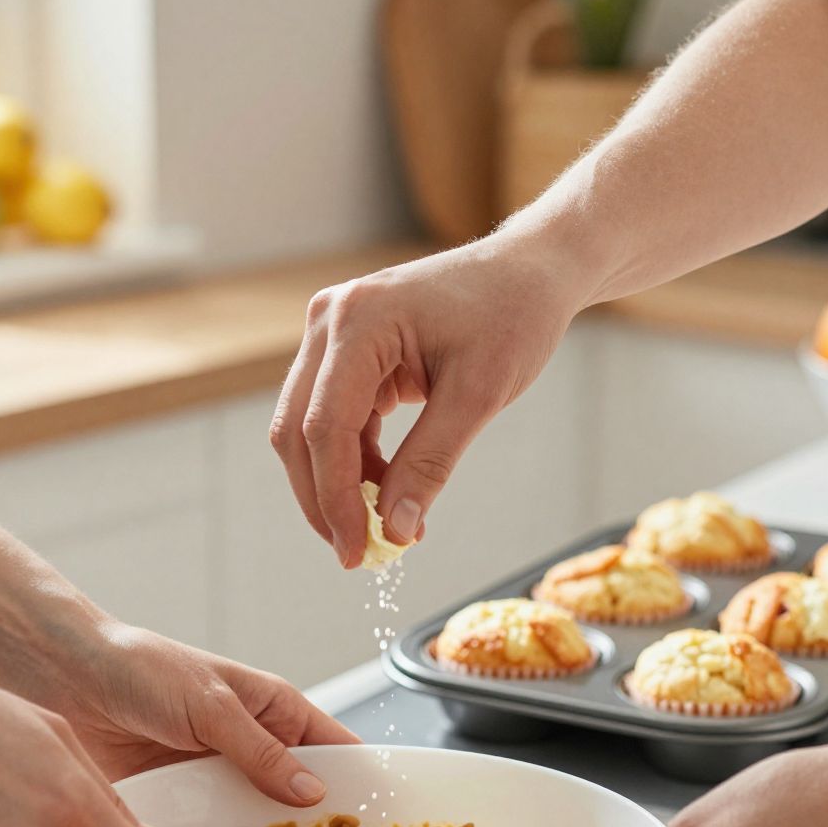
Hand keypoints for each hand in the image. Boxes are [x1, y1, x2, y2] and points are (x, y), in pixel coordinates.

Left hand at [50, 624, 359, 795]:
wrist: (62, 681)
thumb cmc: (141, 669)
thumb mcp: (211, 705)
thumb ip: (261, 750)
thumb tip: (314, 791)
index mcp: (274, 711)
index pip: (334, 749)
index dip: (361, 782)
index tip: (383, 824)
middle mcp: (251, 751)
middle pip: (300, 798)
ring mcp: (215, 783)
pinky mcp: (178, 808)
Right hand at [269, 237, 586, 566]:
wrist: (528, 273)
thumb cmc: (512, 317)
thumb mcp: (478, 395)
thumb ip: (430, 463)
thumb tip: (392, 530)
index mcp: (357, 322)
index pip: (324, 428)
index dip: (334, 499)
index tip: (358, 553)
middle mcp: (330, 321)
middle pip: (299, 431)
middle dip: (324, 499)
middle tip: (359, 554)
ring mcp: (332, 334)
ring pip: (309, 429)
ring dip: (338, 484)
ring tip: (385, 526)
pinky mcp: (346, 351)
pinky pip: (334, 418)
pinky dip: (355, 462)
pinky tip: (387, 491)